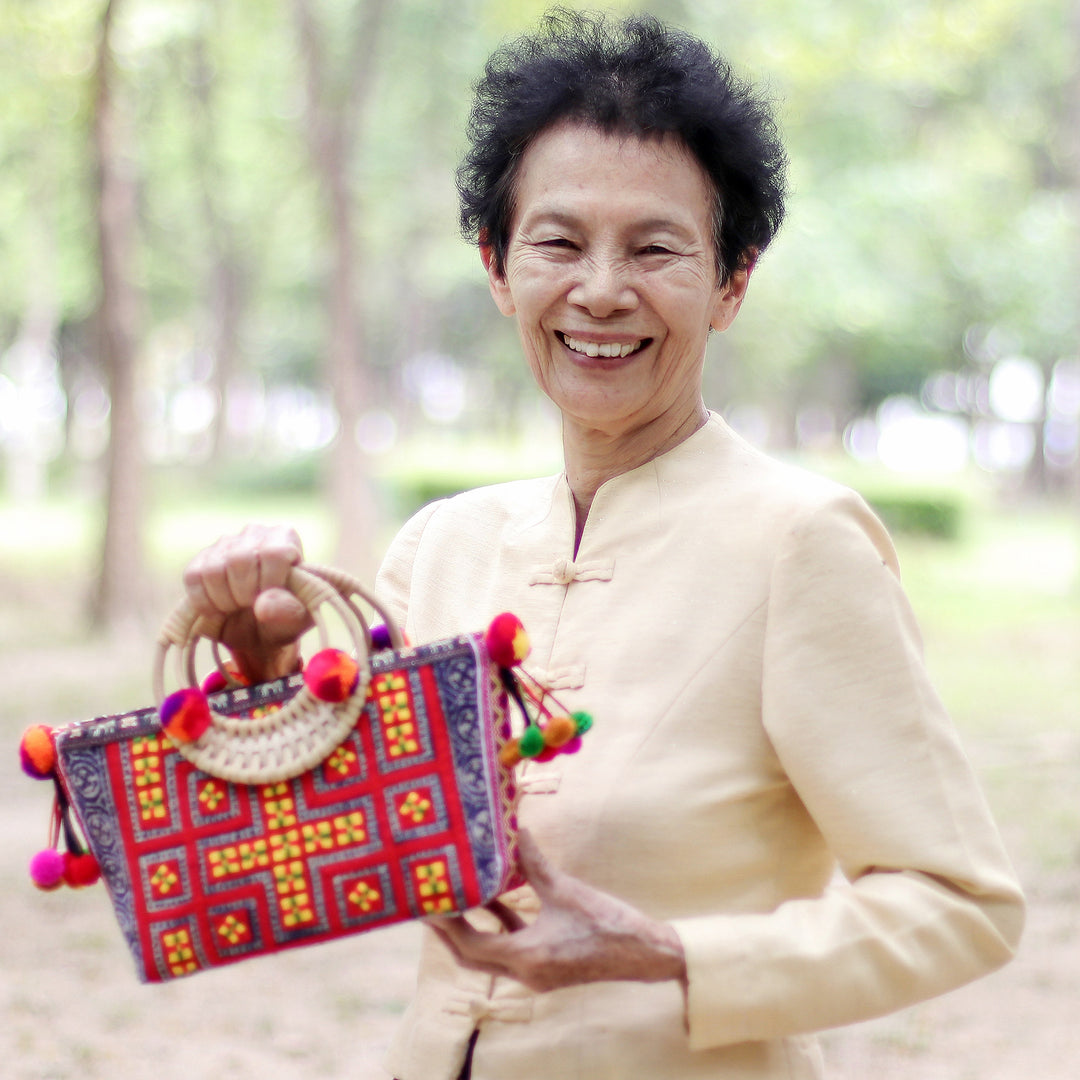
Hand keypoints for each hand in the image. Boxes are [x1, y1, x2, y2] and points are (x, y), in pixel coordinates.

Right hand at [183, 523, 310, 682]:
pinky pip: (194, 577)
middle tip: (252, 608)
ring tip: (238, 609)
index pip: (273, 553)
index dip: (269, 583)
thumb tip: (261, 605)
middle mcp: (254, 532)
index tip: (270, 601)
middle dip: (245, 594)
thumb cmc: (288, 616)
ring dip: (224, 600)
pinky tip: (219, 610)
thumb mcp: (299, 617)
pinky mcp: (202, 559)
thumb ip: (289, 610)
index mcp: (285, 536)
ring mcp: (226, 543)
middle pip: (239, 560)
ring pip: (213, 569)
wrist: (263, 626)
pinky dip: (204, 602)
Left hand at [428, 829, 685, 992]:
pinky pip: (512, 951)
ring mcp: (536, 974)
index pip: (470, 943)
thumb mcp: (566, 889)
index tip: (429, 902)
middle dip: (450, 931)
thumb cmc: (608, 923)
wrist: (645, 954)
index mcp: (526, 957)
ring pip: (490, 956)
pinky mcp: (546, 968)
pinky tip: (497, 902)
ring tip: (455, 900)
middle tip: (431, 903)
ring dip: (473, 931)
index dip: (447, 923)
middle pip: (471, 957)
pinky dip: (500, 930)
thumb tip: (514, 830)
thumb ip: (533, 863)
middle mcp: (525, 973)